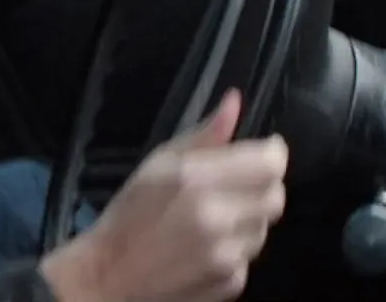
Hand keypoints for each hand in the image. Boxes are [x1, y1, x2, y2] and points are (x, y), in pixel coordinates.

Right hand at [40, 91, 287, 301]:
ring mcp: (227, 256)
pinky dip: (234, 250)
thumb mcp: (158, 163)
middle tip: (232, 187)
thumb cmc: (128, 215)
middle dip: (261, 187)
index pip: (271, 162)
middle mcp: (218, 218)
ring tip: (212, 220)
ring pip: (263, 228)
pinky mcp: (231, 283)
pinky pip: (250, 257)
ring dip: (247, 220)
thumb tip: (234, 102)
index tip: (261, 151)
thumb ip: (204, 135)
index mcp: (196, 180)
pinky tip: (205, 247)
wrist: (109, 277)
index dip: (271, 153)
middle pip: (276, 196)